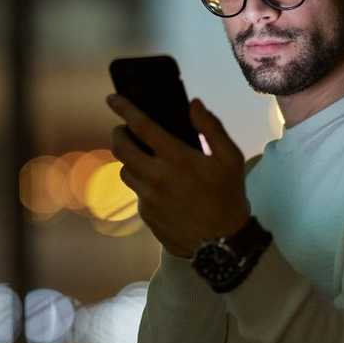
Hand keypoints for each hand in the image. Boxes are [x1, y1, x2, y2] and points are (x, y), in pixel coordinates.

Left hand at [106, 93, 250, 258]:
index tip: (112, 98)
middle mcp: (156, 176)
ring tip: (142, 156)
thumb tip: (194, 104)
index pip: (141, 126)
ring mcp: (147, 197)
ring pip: (124, 170)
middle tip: (125, 129)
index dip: (124, 109)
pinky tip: (157, 183)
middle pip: (120, 148)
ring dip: (128, 158)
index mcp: (176, 158)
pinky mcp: (145, 214)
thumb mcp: (230, 158)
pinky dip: (141, 181)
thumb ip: (211, 128)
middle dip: (118, 133)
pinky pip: (135, 191)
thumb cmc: (228, 196)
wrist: (222, 244)